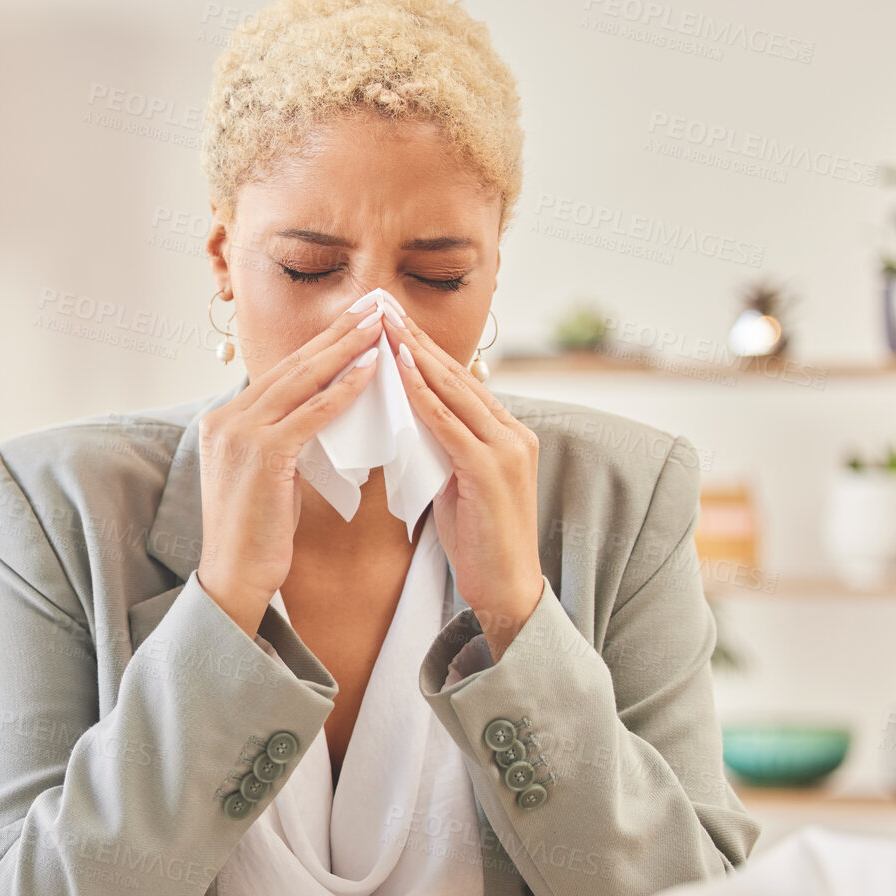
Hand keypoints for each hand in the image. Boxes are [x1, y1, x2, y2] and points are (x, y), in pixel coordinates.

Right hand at [195, 300, 385, 636]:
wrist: (234, 577)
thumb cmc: (257, 534)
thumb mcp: (268, 475)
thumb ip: (285, 439)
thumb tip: (320, 413)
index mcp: (224, 421)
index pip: (280, 374)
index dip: (320, 345)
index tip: (353, 322)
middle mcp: (226, 420)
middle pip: (291, 367)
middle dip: (336, 334)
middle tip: (373, 306)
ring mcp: (239, 436)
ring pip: (301, 382)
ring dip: (345, 350)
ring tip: (379, 326)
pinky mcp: (262, 456)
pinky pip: (310, 414)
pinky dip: (342, 391)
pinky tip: (370, 372)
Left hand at [386, 307, 542, 660]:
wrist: (507, 591)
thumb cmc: (477, 542)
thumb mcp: (456, 483)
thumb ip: (441, 448)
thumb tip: (407, 420)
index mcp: (504, 433)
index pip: (458, 381)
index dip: (424, 348)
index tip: (391, 321)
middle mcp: (512, 432)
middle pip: (457, 374)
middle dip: (417, 338)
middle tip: (383, 304)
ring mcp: (506, 449)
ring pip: (453, 390)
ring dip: (416, 354)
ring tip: (384, 323)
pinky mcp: (492, 471)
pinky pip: (449, 423)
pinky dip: (422, 394)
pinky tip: (398, 369)